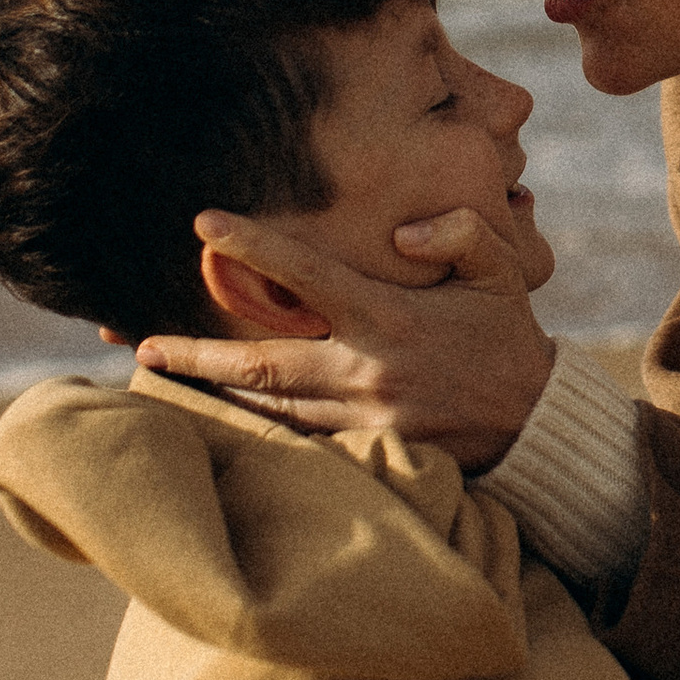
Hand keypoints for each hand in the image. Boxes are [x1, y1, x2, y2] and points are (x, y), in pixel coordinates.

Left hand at [134, 208, 556, 460]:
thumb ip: (460, 232)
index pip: (309, 277)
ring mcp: (362, 421)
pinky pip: (298, 442)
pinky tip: (218, 420)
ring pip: (269, 409)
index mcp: (392, 321)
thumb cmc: (508, 339)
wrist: (536, 428)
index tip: (204, 223)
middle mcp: (367, 373)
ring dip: (214, 393)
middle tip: (143, 344)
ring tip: (164, 378)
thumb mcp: (502, 272)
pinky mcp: (365, 455)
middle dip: (196, 354)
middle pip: (260, 365)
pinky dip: (255, 429)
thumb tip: (402, 231)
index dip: (255, 247)